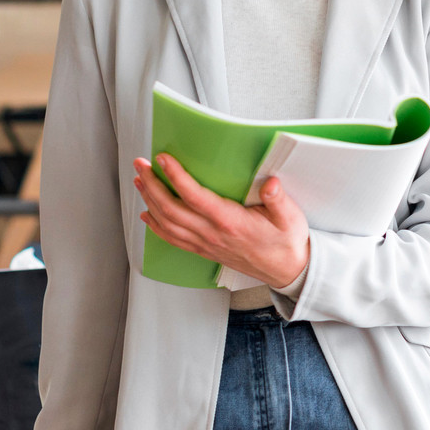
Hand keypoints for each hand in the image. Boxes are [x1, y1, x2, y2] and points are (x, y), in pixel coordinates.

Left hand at [134, 155, 308, 287]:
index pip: (195, 197)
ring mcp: (205, 244)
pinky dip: (155, 226)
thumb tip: (271, 182)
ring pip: (167, 223)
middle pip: (171, 209)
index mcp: (230, 222)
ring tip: (140, 181)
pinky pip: (172, 239)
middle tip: (141, 164)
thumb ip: (278, 199)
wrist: (286, 270)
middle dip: (152, 184)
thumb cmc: (286, 242)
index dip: (176, 176)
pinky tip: (147, 214)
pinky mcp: (204, 250)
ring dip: (149, 201)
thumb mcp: (289, 217)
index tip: (163, 159)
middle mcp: (212, 234)